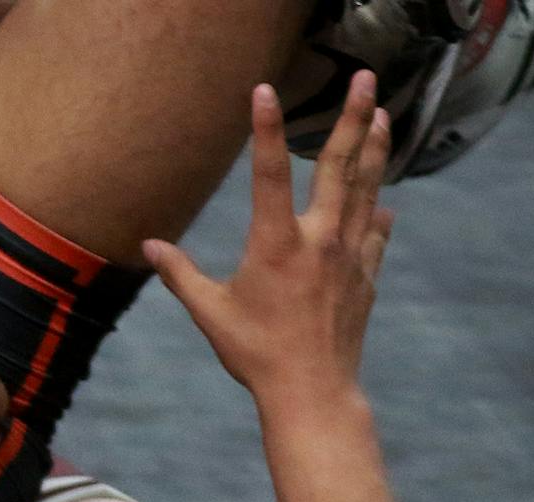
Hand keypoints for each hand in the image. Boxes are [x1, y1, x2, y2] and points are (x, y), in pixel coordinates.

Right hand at [143, 71, 391, 407]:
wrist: (311, 391)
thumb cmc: (254, 353)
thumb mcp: (209, 312)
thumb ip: (180, 274)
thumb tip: (150, 246)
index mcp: (275, 244)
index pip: (270, 173)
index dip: (266, 129)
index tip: (265, 91)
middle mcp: (318, 240)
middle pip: (339, 166)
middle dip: (352, 118)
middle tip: (365, 79)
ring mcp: (348, 256)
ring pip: (366, 189)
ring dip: (374, 149)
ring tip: (383, 115)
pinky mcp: (365, 276)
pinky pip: (375, 233)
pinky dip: (376, 213)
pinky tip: (380, 203)